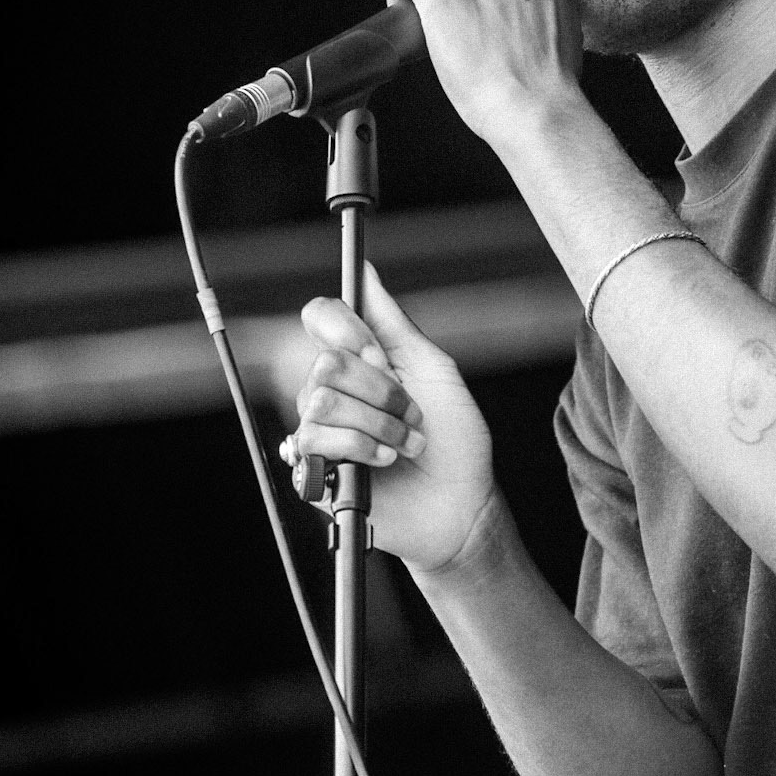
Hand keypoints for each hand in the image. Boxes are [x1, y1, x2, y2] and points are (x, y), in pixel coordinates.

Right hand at [280, 263, 496, 573]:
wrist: (463, 504)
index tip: (381, 354)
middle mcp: (333, 390)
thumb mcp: (433, 370)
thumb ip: (395, 323)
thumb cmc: (454, 439)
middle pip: (326, 362)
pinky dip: (360, 448)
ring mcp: (321, 431)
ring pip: (320, 401)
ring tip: (406, 442)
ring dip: (377, 423)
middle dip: (380, 390)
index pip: (322, 318)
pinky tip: (384, 461)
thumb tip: (366, 271)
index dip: (347, 330)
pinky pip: (313, 441)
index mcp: (360, 361)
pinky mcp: (314, 470)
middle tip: (411, 412)